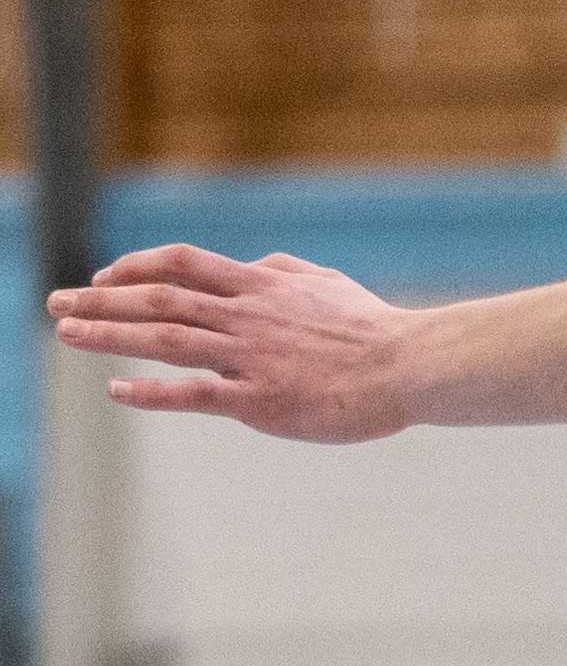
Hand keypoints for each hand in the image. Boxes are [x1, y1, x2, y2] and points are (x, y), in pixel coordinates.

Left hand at [53, 245, 412, 439]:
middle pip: (157, 299)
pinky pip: (194, 393)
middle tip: (55, 303)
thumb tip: (252, 266)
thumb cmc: (377, 328)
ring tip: (65, 332)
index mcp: (261, 286)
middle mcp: (246, 316)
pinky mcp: (262, 400)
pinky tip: (116, 389)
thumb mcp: (328, 283)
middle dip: (99, 298)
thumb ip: (283, 272)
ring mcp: (251, 358)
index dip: (134, 266)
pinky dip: (149, 391)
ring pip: (164, 339)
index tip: (103, 276)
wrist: (412, 365)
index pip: (181, 264)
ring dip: (108, 333)